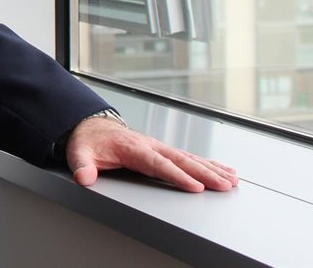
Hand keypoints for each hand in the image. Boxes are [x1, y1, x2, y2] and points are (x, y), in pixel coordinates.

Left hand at [66, 117, 238, 191]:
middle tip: (225, 186)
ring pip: (189, 158)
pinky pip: (188, 157)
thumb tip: (84, 177)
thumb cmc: (87, 142)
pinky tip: (224, 171)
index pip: (158, 164)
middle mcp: (149, 145)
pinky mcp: (162, 150)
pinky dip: (208, 164)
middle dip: (205, 173)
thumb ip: (82, 166)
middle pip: (181, 160)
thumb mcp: (79, 153)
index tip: (196, 187)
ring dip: (212, 169)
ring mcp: (158, 146)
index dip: (177, 175)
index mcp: (132, 148)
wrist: (90, 126)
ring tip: (233, 180)